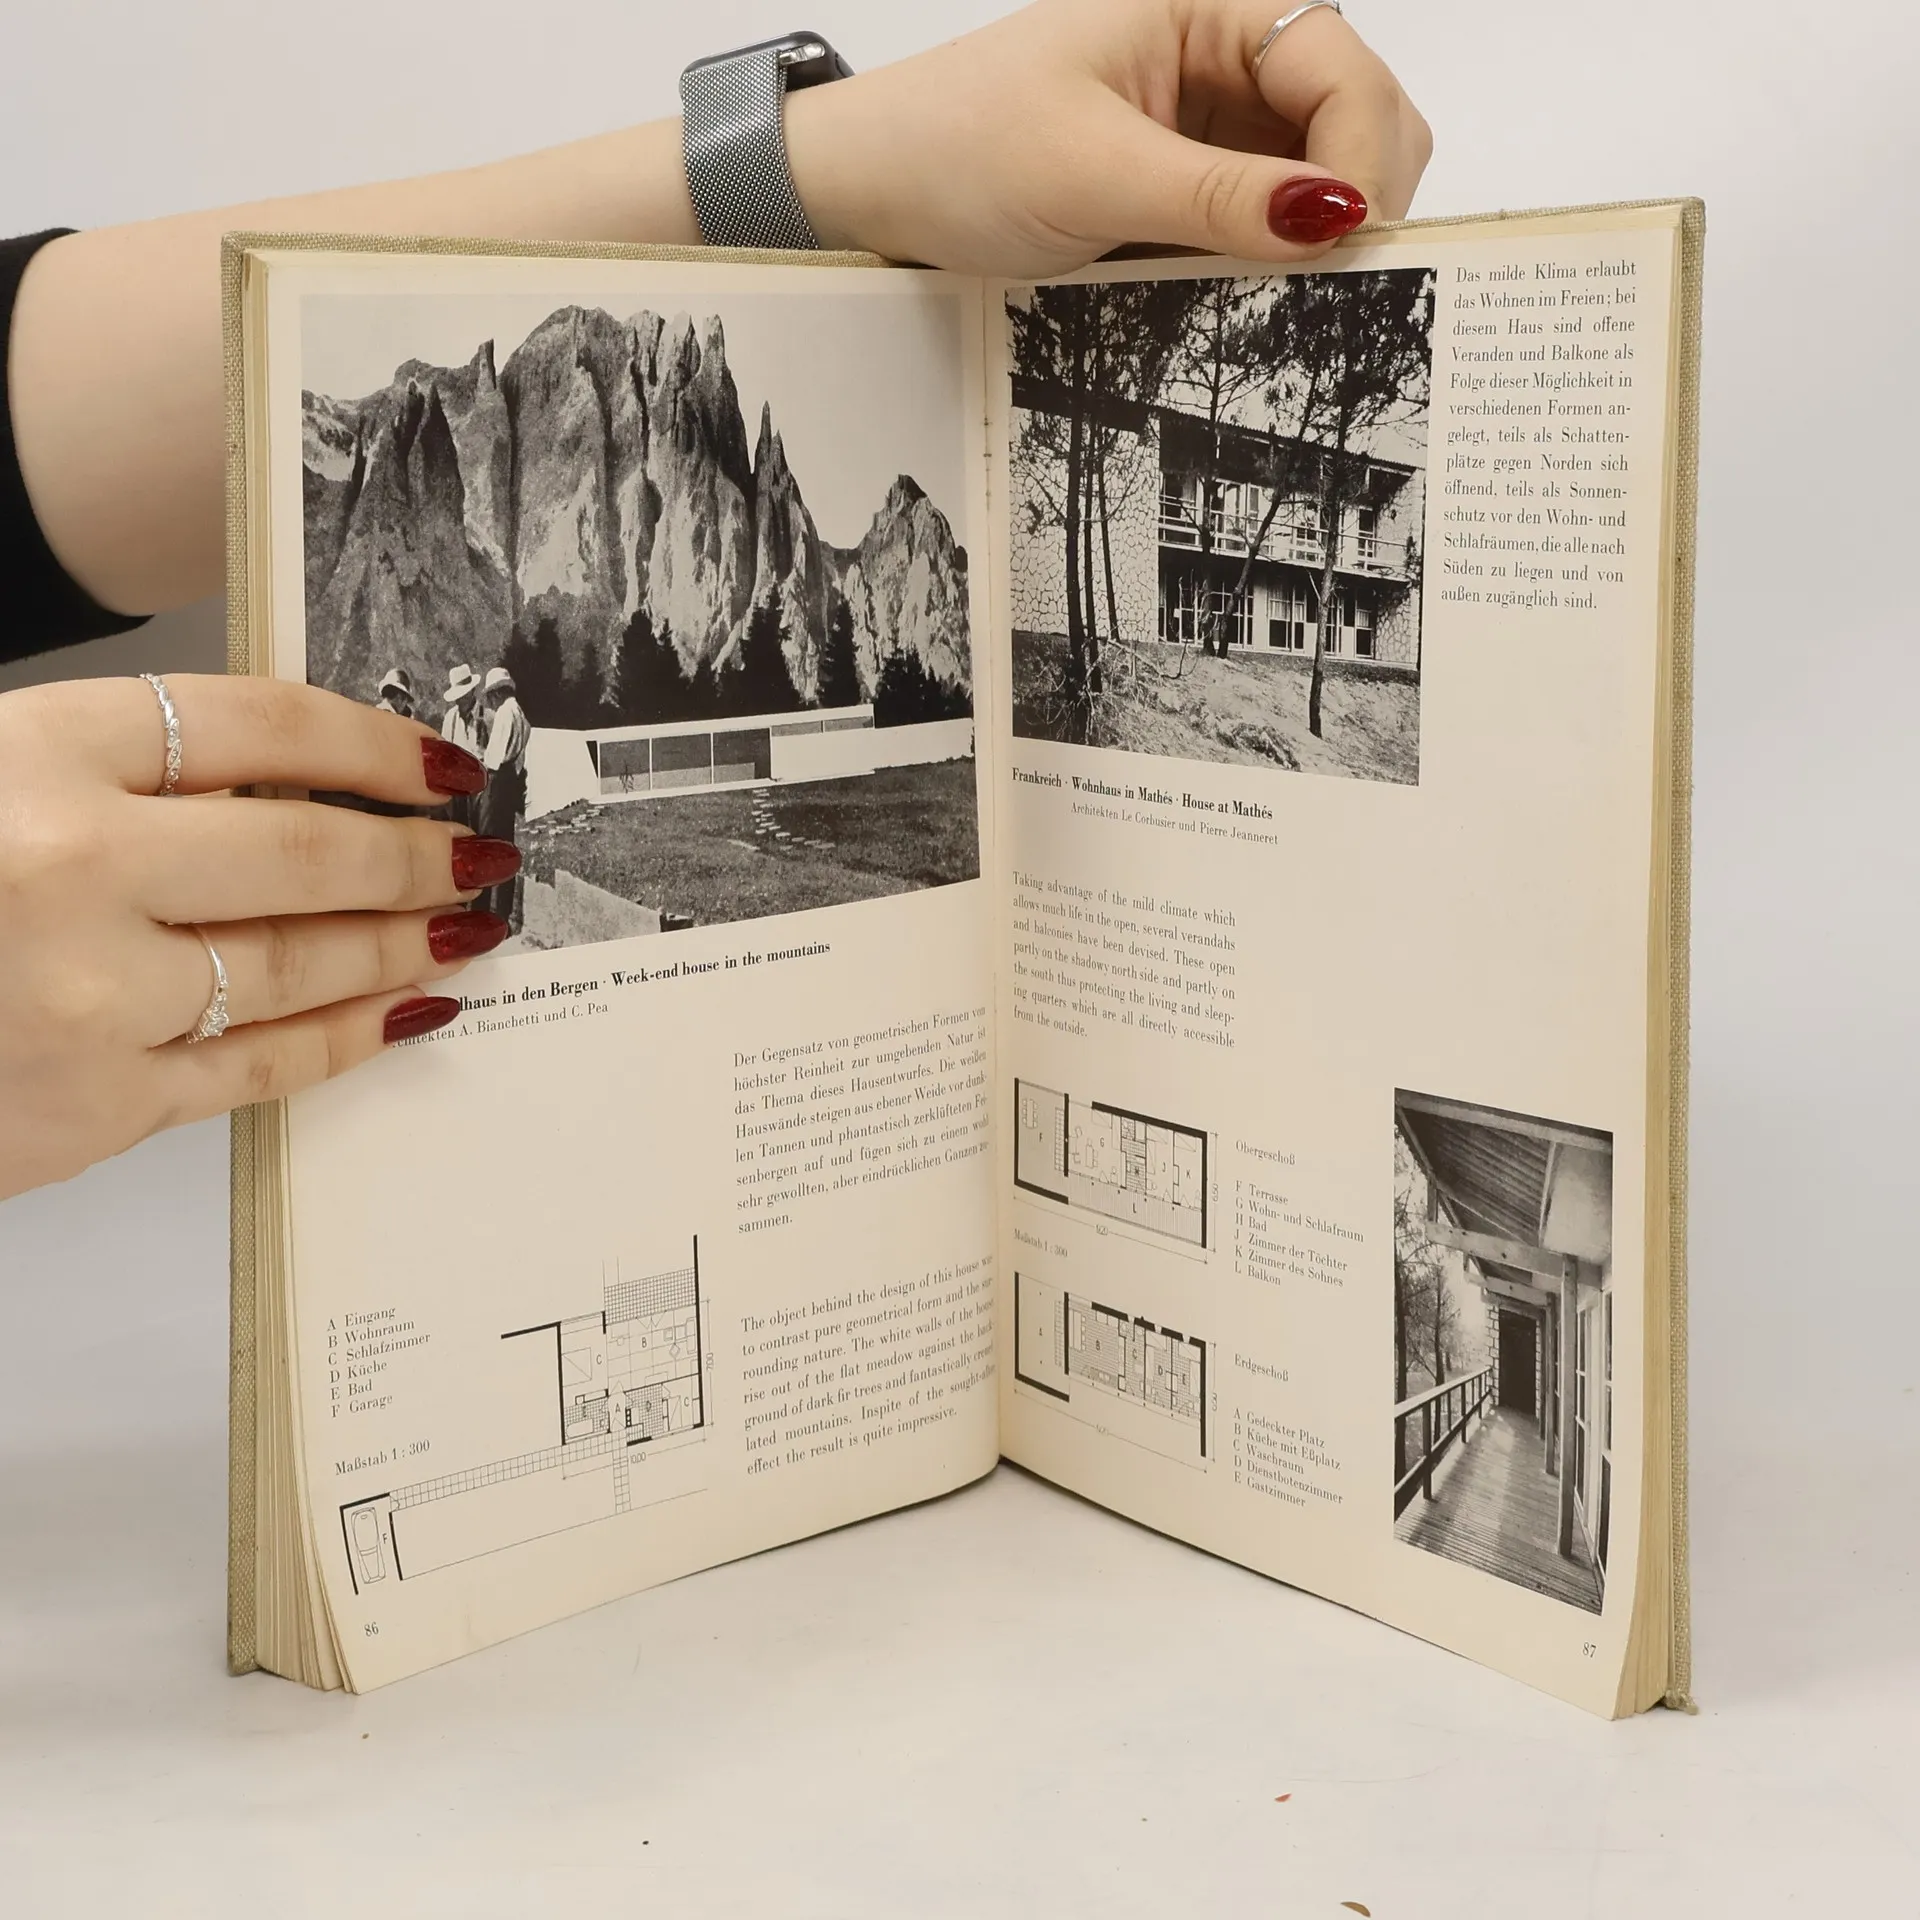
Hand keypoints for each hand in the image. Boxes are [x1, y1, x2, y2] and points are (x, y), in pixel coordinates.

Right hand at [0, 676, 518, 1199]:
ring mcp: (92, 998)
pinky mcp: (98, 1105)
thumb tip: (290, 790)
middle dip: (417, 856)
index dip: (373, 744)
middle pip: (307, 855)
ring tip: (470, 927)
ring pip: (301, 964)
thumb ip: (116, 772)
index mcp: (35, 757)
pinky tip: (413, 1012)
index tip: (442, 763)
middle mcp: (75, 870)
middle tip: (485, 855)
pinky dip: (353, 1036)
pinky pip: (264, 1067)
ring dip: (405, 944)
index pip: (260, 727)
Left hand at [790, 0, 1431, 275]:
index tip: (1348, 240)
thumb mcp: (1092, 172)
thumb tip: (1335, 217)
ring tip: (1291, 304)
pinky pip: (1259, 231)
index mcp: (1206, 13)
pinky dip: (1271, 269)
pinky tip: (1255, 305)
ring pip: (1313, 184)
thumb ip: (1219, 195)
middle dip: (1355, 198)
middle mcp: (1218, 64)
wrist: (874, 189)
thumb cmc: (957, 145)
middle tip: (1335, 285)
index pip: (1338, 66)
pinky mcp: (1184, 196)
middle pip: (1352, 121)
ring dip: (1316, 243)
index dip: (1361, 152)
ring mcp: (1205, 133)